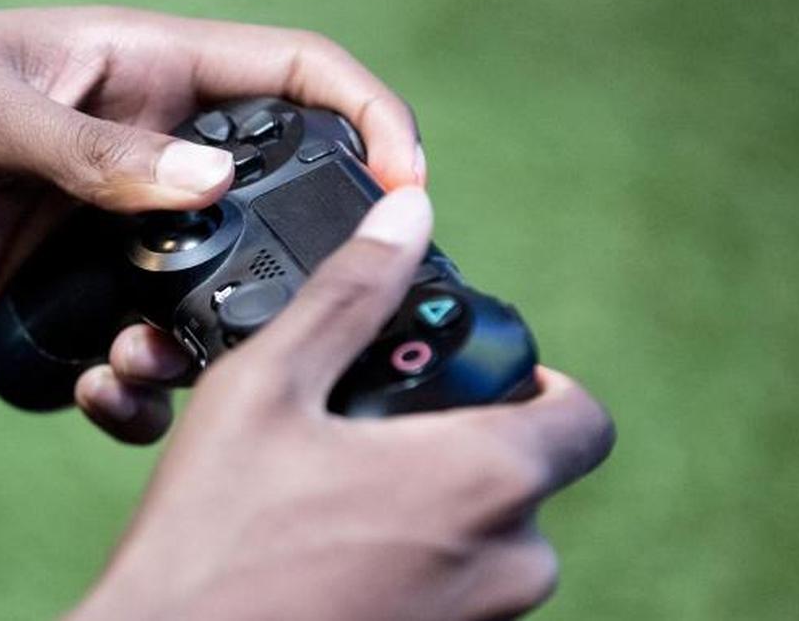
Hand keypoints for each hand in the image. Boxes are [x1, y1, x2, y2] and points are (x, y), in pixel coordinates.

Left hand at [0, 0, 421, 435]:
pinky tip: (97, 392)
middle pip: (268, 204)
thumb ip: (98, 154)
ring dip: (197, 347)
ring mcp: (104, 228)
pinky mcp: (57, 294)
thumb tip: (209, 194)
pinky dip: (128, 386)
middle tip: (302, 323)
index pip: (294, 77)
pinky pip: (126, 349)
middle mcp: (142, 152)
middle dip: (297, 264)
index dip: (368, 115)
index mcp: (144, 70)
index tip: (410, 180)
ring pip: (203, 297)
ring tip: (143, 367)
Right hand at [67, 189, 614, 620]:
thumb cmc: (214, 535)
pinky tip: (333, 548)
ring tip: (341, 490)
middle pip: (531, 476)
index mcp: (486, 481)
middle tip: (380, 429)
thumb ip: (351, 294)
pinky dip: (417, 559)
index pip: (584, 417)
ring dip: (439, 503)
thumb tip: (409, 215)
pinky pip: (458, 590)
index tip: (473, 374)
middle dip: (468, 443)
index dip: (539, 382)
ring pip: (493, 538)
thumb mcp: (270, 388)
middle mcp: (509, 566)